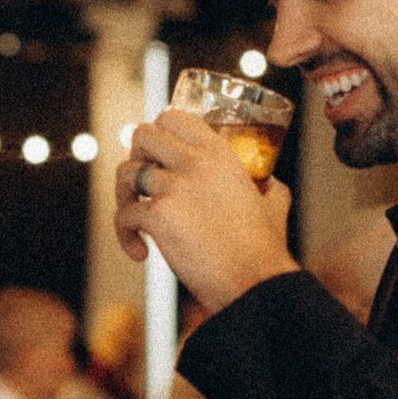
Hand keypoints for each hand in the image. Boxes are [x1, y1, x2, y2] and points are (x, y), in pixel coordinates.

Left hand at [114, 110, 297, 311]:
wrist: (254, 281)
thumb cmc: (264, 248)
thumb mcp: (273, 201)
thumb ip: (267, 184)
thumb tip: (268, 181)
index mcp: (218, 153)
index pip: (173, 117)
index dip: (159, 133)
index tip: (158, 154)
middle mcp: (194, 162)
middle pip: (142, 134)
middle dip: (136, 156)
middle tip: (145, 183)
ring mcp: (173, 187)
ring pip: (125, 172)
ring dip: (124, 195)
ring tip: (136, 216)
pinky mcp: (158, 215)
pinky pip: (123, 214)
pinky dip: (125, 235)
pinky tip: (141, 253)